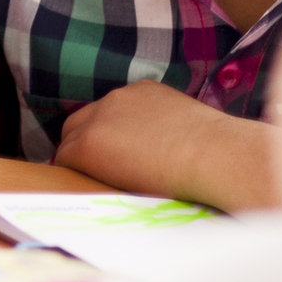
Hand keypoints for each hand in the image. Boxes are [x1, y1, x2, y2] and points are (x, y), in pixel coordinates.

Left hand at [53, 80, 274, 211]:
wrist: (214, 155)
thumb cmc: (215, 152)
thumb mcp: (187, 129)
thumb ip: (166, 132)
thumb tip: (162, 153)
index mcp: (144, 92)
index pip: (109, 113)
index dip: (107, 137)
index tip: (113, 157)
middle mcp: (117, 98)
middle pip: (81, 122)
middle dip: (84, 145)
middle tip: (93, 174)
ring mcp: (99, 119)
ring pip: (70, 141)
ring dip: (78, 161)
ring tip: (87, 185)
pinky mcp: (88, 144)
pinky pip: (65, 159)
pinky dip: (70, 174)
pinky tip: (81, 189)